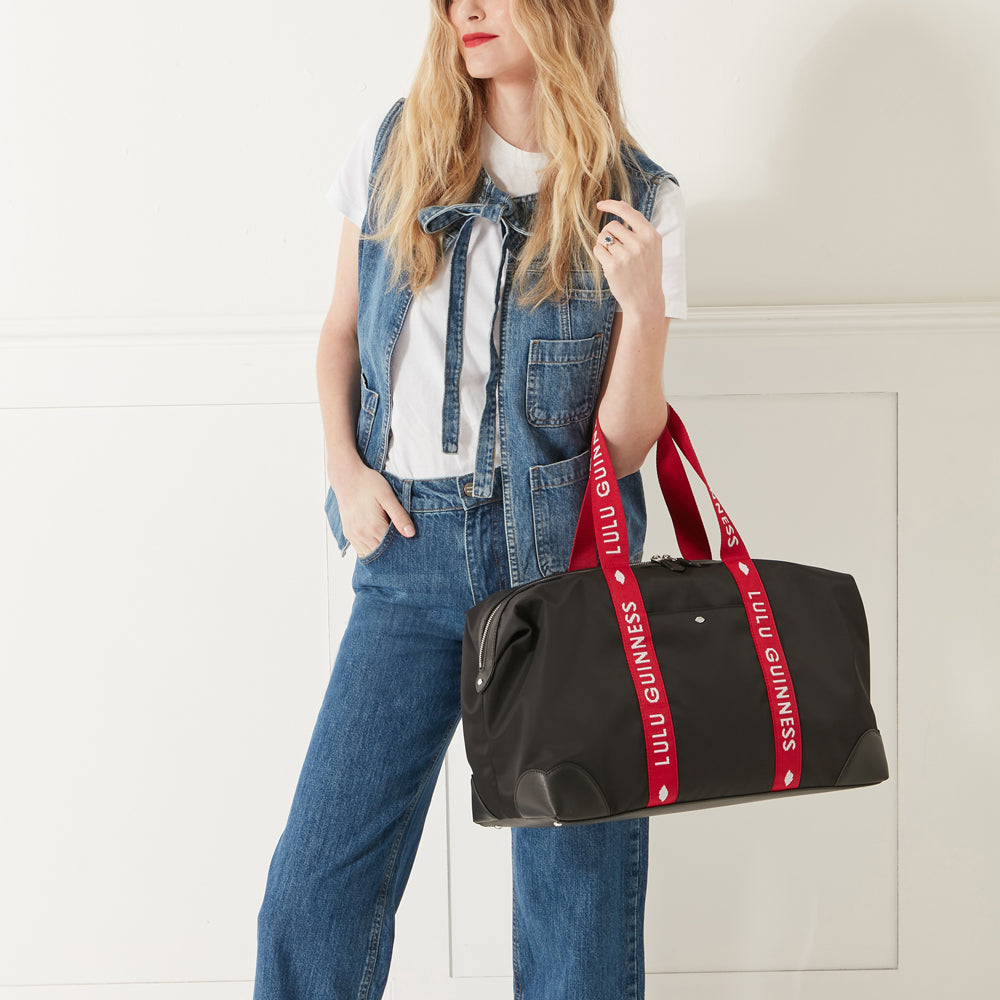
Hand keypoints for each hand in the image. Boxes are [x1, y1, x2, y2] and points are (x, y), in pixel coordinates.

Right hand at [329, 461, 414, 557]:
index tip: (408, 543)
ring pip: (369, 553)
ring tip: (389, 542)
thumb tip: (410, 534)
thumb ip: (399, 516)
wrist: (346, 476)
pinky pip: (360, 549)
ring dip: (380, 550)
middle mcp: (362, 534)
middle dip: (391, 551)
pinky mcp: (348, 532)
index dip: (401, 547)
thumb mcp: (388, 497)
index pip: (391, 547)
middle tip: (401, 544)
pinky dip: (369, 548)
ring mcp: (353, 534)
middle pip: (380, 552)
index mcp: (374, 527)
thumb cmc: (368, 483)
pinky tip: (377, 541)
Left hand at [593, 199, 664, 320]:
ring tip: (615, 257)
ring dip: (604, 245)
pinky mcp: (613, 266)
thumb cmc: (647, 273)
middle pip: (611, 225)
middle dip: (609, 235)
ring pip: (603, 237)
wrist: (645, 300)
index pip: (628, 211)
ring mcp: (626, 255)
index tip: (600, 204)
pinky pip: (598, 250)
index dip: (612, 205)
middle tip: (616, 249)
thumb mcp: (651, 248)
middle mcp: (640, 243)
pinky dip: (600, 255)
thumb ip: (639, 229)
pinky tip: (610, 265)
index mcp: (651, 235)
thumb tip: (620, 207)